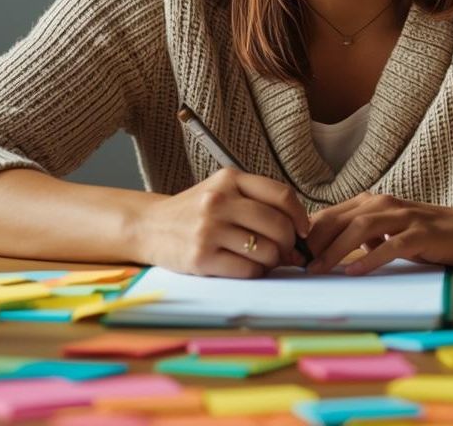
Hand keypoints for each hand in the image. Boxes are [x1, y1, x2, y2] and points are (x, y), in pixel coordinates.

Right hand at [136, 169, 310, 277]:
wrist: (149, 227)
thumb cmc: (194, 212)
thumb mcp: (222, 192)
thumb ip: (257, 203)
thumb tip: (299, 235)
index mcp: (229, 179)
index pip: (281, 195)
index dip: (300, 216)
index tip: (303, 230)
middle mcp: (219, 201)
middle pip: (278, 225)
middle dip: (289, 244)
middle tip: (284, 251)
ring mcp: (209, 230)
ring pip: (266, 251)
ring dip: (272, 261)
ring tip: (262, 259)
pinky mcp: (201, 258)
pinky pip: (248, 270)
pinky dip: (255, 272)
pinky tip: (246, 267)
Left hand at [304, 192, 452, 275]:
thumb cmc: (430, 235)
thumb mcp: (390, 233)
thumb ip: (363, 238)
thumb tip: (327, 254)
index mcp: (373, 203)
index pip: (330, 215)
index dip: (307, 234)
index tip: (288, 255)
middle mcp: (385, 204)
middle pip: (339, 218)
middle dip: (314, 242)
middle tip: (295, 265)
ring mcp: (404, 217)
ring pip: (361, 228)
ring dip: (335, 249)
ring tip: (317, 270)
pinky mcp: (422, 234)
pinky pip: (392, 245)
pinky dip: (371, 257)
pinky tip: (354, 271)